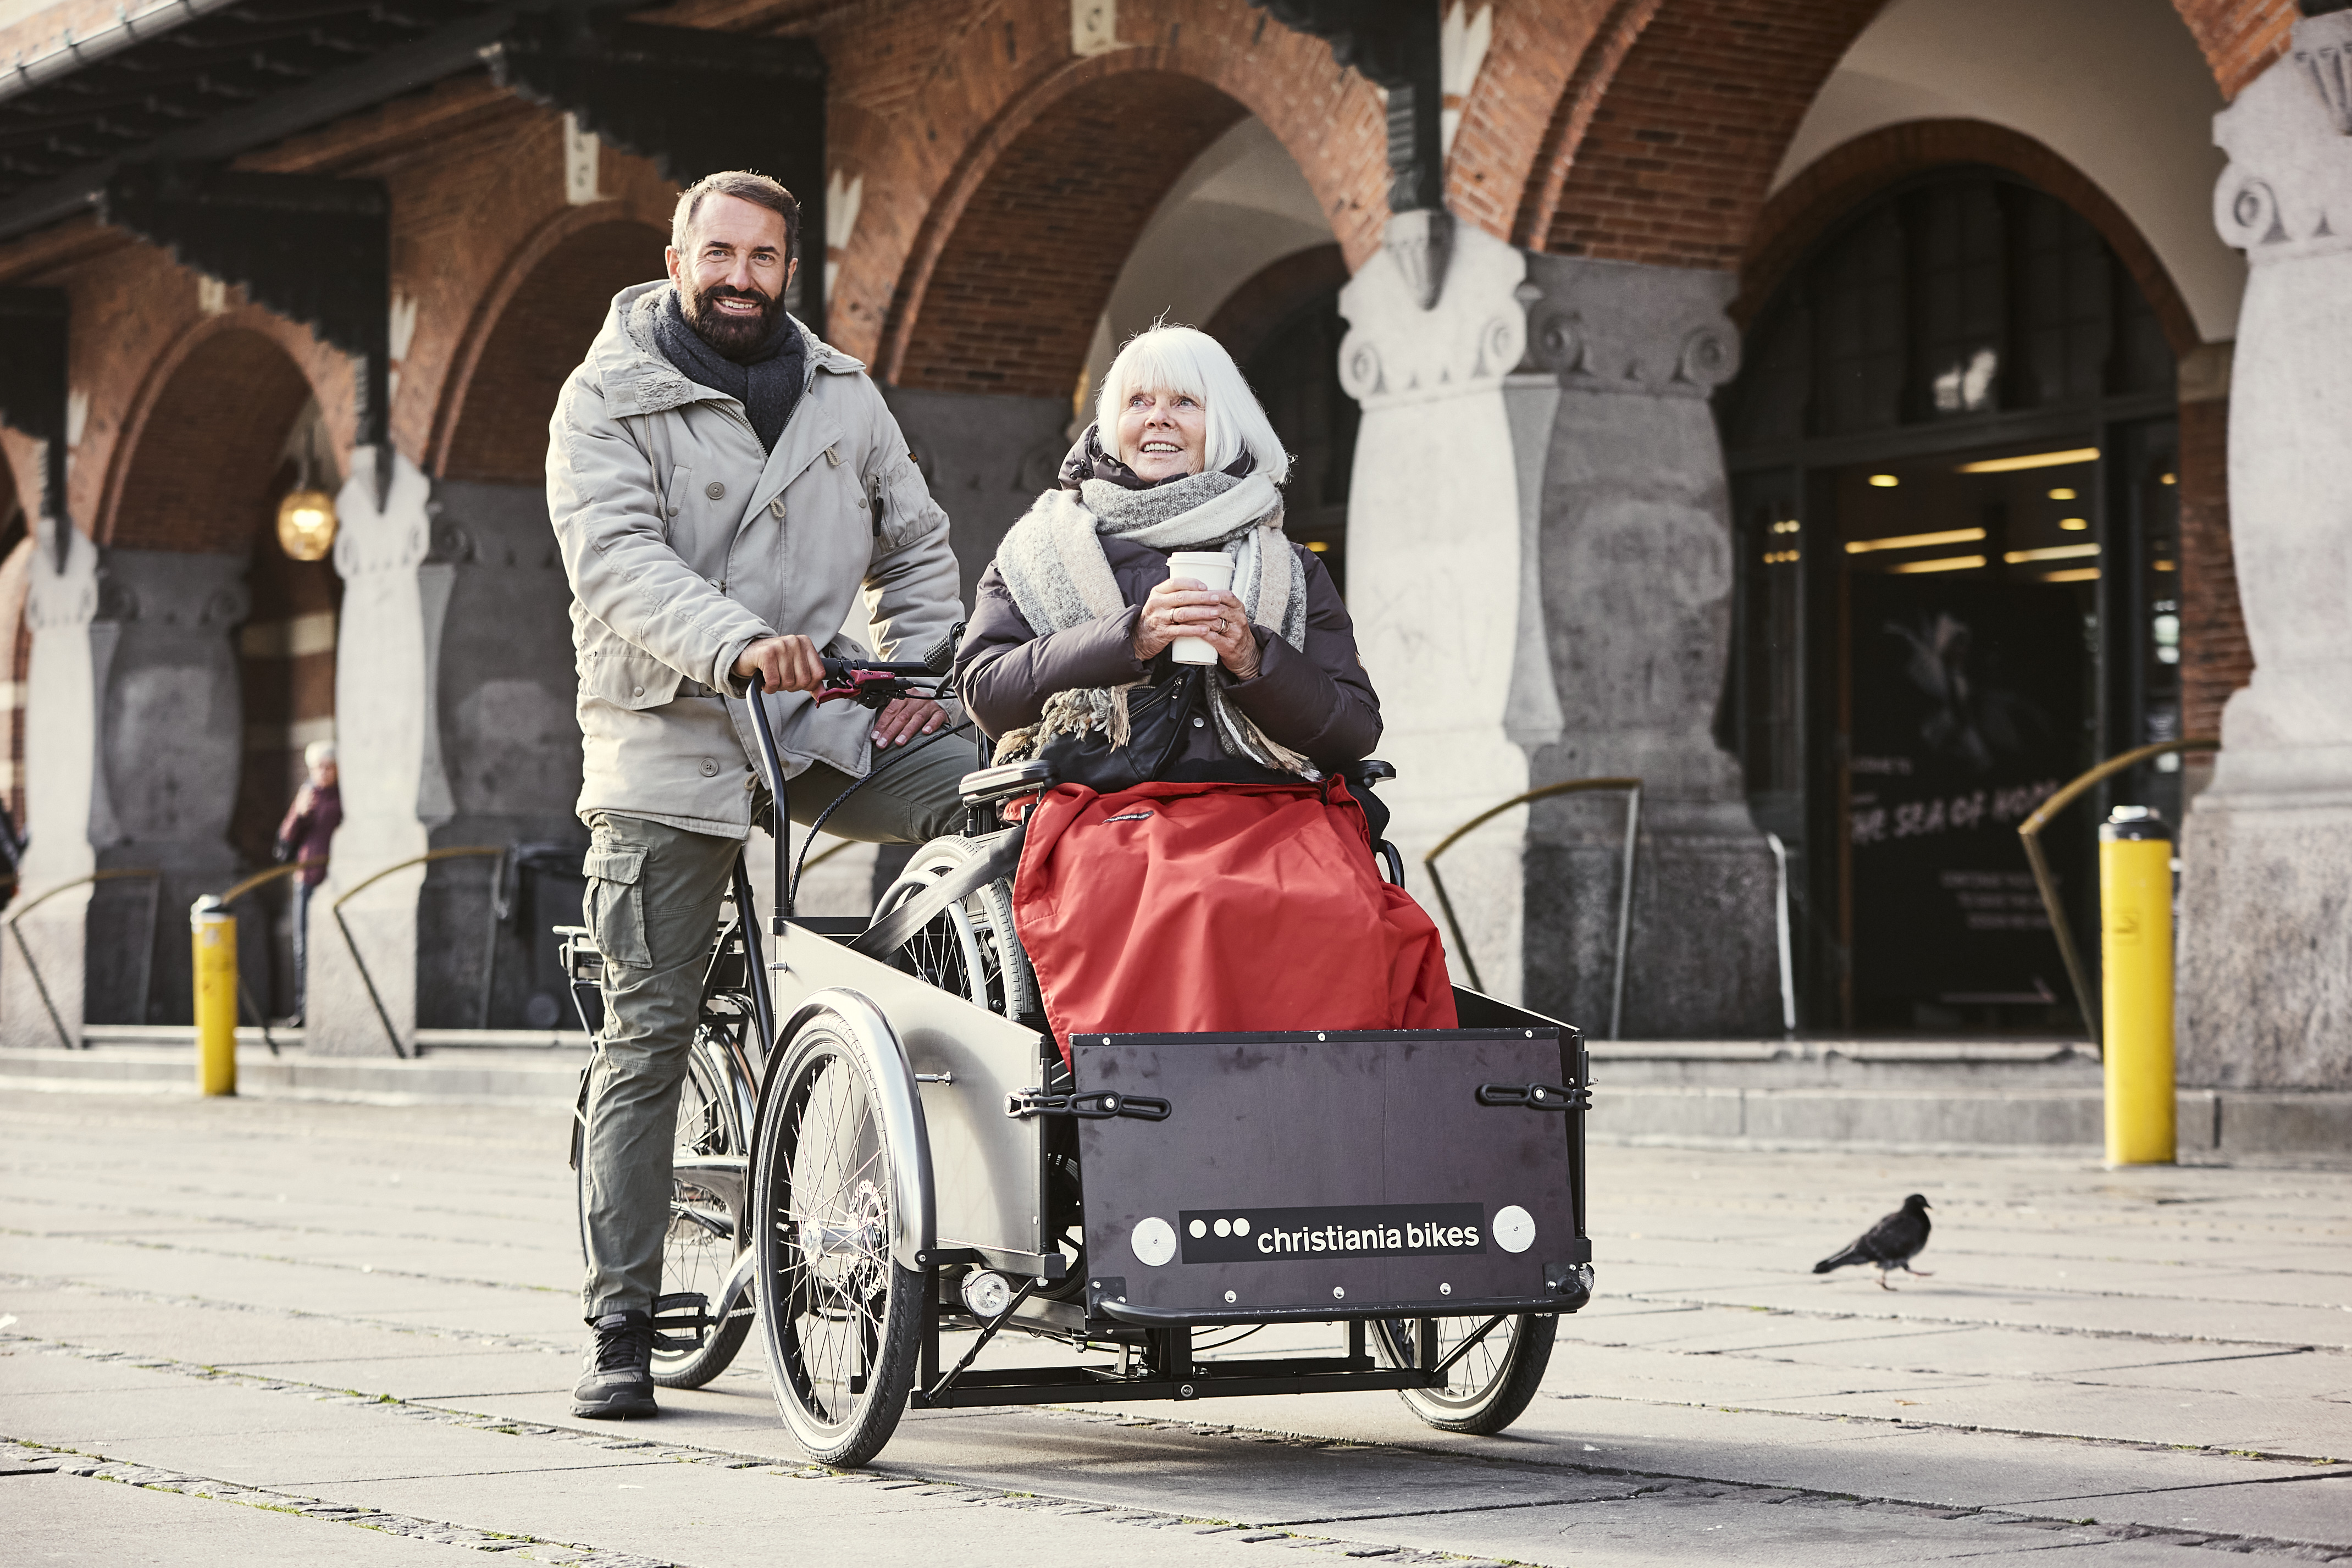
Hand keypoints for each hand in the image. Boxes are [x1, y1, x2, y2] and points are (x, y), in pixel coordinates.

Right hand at [734, 634, 824, 693]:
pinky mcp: (767, 654)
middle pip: (804, 680)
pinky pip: (774, 682)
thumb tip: (822, 695)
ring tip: (772, 676)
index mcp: (805, 643)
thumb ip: (811, 681)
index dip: (808, 684)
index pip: (818, 673)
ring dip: (778, 686)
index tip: (797, 681)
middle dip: (791, 686)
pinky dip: (769, 687)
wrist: (747, 654)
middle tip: (781, 678)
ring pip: (788, 682)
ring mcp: (781, 646)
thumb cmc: (772, 661)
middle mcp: (795, 642)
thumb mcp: (795, 667)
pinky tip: (765, 679)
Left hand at [872, 696, 945, 747]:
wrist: (934, 709)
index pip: (891, 711)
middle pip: (902, 716)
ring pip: (917, 718)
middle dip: (891, 731)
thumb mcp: (902, 710)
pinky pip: (936, 719)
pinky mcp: (940, 713)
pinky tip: (925, 732)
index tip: (875, 737)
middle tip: (883, 743)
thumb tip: (876, 736)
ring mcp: (929, 705)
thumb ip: (891, 718)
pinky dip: (931, 725)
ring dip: (907, 731)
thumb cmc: (914, 711)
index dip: (882, 725)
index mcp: (904, 695)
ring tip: (899, 742)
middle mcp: (917, 698)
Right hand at [1134, 579, 1257, 675]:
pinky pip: (1180, 630)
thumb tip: (1204, 589)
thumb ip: (1176, 594)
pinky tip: (1205, 630)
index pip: (1175, 583)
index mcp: (1158, 592)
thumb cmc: (1157, 617)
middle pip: (1181, 597)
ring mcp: (1159, 618)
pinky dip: (1194, 630)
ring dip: (1201, 613)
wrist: (1140, 637)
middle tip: (1216, 599)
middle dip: (1201, 598)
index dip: (1192, 584)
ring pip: (1183, 613)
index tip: (1206, 587)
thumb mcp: (1161, 601)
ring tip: (1216, 613)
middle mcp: (1157, 603)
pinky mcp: (1163, 633)